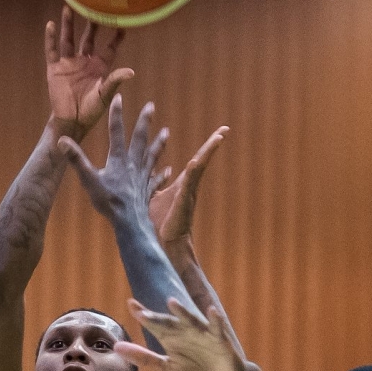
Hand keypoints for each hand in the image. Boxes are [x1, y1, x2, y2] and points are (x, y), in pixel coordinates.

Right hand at [45, 8, 132, 136]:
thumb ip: (115, 81)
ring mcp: (69, 64)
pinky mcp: (55, 68)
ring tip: (69, 7)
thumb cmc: (90, 112)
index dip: (116, 37)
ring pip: (69, 39)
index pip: (109, 48)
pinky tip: (51, 25)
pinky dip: (51, 38)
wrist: (71, 122)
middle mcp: (84, 62)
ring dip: (68, 24)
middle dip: (92, 24)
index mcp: (99, 68)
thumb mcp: (104, 96)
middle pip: (89, 38)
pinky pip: (52, 50)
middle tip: (95, 6)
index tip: (122, 23)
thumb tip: (131, 71)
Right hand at [57, 93, 168, 220]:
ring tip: (166, 132)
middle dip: (145, 122)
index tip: (119, 97)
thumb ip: (76, 159)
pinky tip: (167, 170)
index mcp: (119, 160)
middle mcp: (133, 165)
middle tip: (151, 106)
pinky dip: (161, 175)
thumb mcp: (89, 180)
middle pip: (140, 139)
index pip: (117, 132)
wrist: (129, 222)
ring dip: (159, 144)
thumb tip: (62, 140)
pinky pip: (155, 181)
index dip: (117, 114)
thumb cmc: (108, 202)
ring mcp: (142, 178)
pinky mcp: (146, 192)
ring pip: (152, 156)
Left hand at [114, 296, 251, 370]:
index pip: (154, 325)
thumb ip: (144, 358)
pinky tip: (211, 311)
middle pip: (169, 322)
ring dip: (182, 312)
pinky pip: (216, 328)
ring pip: (191, 321)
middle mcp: (185, 333)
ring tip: (171, 303)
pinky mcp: (219, 340)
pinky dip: (214, 320)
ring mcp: (202, 334)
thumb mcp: (167, 369)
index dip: (143, 315)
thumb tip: (116, 347)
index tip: (130, 304)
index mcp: (171, 339)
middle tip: (141, 312)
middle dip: (156, 317)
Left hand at [150, 126, 227, 250]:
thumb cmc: (160, 220)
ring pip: (199, 168)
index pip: (197, 160)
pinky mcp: (183, 201)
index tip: (221, 132)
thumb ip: (153, 180)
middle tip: (225, 129)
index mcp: (183, 182)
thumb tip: (146, 168)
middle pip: (202, 160)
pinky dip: (192, 173)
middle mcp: (189, 185)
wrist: (164, 241)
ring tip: (219, 138)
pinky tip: (195, 162)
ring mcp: (188, 192)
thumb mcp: (154, 194)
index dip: (207, 147)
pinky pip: (188, 184)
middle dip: (213, 144)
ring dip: (208, 153)